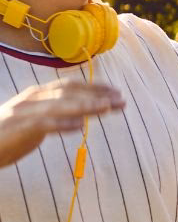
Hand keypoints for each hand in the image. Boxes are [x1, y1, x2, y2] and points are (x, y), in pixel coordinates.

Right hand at [0, 80, 122, 168]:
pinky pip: (43, 124)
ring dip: (85, 106)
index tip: (116, 92)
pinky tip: (79, 126)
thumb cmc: (7, 134)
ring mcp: (23, 113)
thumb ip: (54, 114)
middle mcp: (31, 100)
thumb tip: (81, 116)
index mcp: (36, 96)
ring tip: (107, 108)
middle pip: (69, 93)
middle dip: (97, 95)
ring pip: (59, 105)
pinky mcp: (17, 129)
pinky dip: (62, 124)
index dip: (94, 87)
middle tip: (121, 101)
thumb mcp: (34, 120)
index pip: (69, 86)